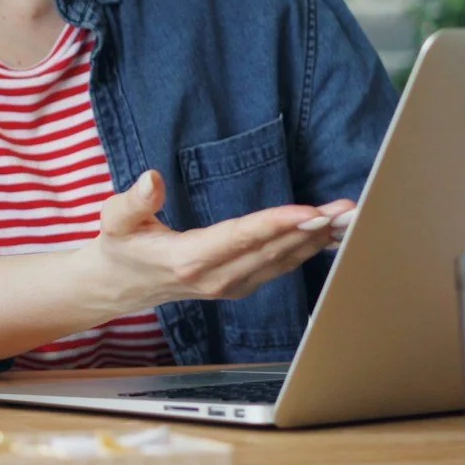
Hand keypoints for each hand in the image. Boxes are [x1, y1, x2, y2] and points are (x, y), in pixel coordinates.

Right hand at [82, 171, 354, 311]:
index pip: (240, 238)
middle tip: (348, 210)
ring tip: (350, 220)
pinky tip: (330, 237)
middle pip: (272, 251)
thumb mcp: (114, 219)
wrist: (118, 286)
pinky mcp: (240, 286)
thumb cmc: (119, 246)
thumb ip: (133, 200)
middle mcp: (216, 278)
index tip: (309, 211)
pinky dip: (307, 252)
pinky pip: (280, 268)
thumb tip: (151, 177)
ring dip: (318, 240)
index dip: (276, 224)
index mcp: (188, 259)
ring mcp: (231, 286)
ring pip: (283, 261)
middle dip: (313, 229)